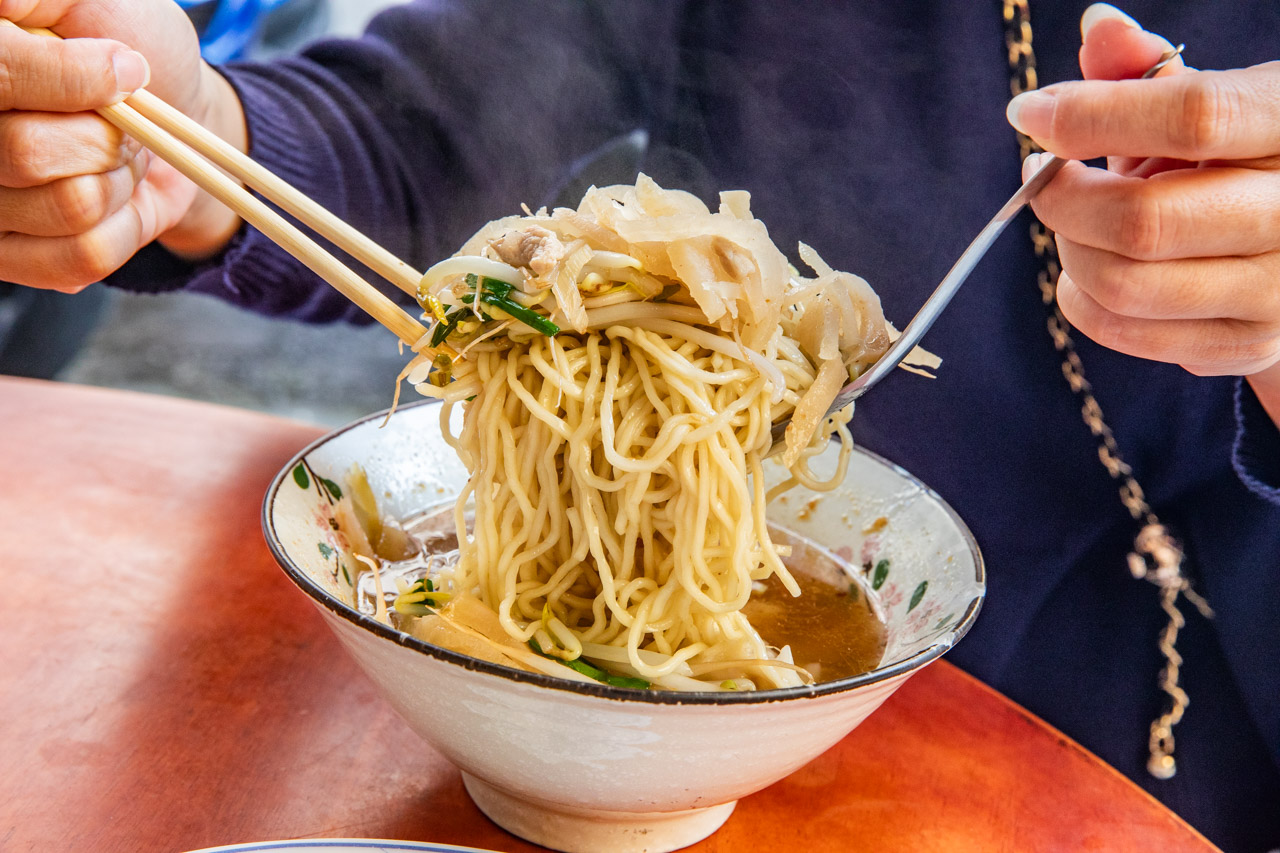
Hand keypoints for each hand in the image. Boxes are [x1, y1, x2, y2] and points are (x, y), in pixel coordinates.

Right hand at [0, 0, 244, 291]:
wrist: (174, 120)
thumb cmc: (131, 48)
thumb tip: (5, 6)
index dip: (70, 79)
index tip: (123, 69)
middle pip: (25, 154)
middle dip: (103, 136)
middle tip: (116, 117)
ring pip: (69, 205)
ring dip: (118, 177)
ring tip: (114, 154)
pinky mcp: (13, 259)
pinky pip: (85, 254)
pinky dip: (125, 223)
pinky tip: (114, 196)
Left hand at [1006, 3, 1279, 426]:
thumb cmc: (1240, 155)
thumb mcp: (1211, 99)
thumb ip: (1148, 72)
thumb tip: (1098, 28)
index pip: (1191, 116)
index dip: (1091, 115)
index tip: (1029, 113)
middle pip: (1144, 220)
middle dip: (1063, 198)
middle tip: (1040, 176)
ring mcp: (1278, 292)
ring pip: (1126, 286)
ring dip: (1069, 251)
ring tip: (1066, 219)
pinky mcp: (1248, 344)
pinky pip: (1130, 335)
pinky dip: (1083, 303)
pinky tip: (1084, 269)